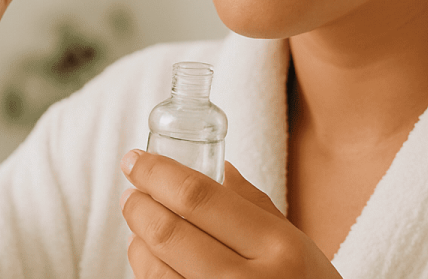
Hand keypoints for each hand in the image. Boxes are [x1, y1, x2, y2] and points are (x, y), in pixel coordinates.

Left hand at [120, 149, 342, 278]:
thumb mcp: (295, 240)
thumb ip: (252, 203)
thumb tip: (216, 167)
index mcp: (276, 244)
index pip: (200, 197)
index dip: (158, 174)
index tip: (136, 160)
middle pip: (170, 233)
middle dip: (140, 204)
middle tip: (132, 189)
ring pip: (156, 271)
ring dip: (138, 240)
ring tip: (139, 223)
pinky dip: (147, 271)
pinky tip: (150, 258)